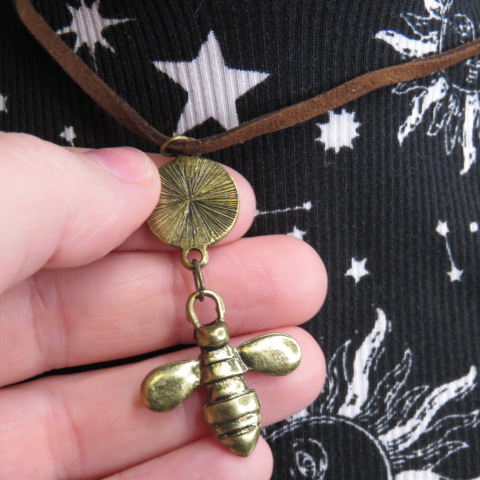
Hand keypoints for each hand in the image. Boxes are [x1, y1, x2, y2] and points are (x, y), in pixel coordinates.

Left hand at [0, 133, 326, 478]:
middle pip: (110, 321)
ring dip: (216, 390)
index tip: (237, 208)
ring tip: (296, 366)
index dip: (159, 218)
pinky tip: (241, 456)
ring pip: (121, 409)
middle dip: (213, 300)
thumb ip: (43, 194)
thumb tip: (140, 179)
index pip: (69, 233)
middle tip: (296, 283)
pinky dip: (180, 479)